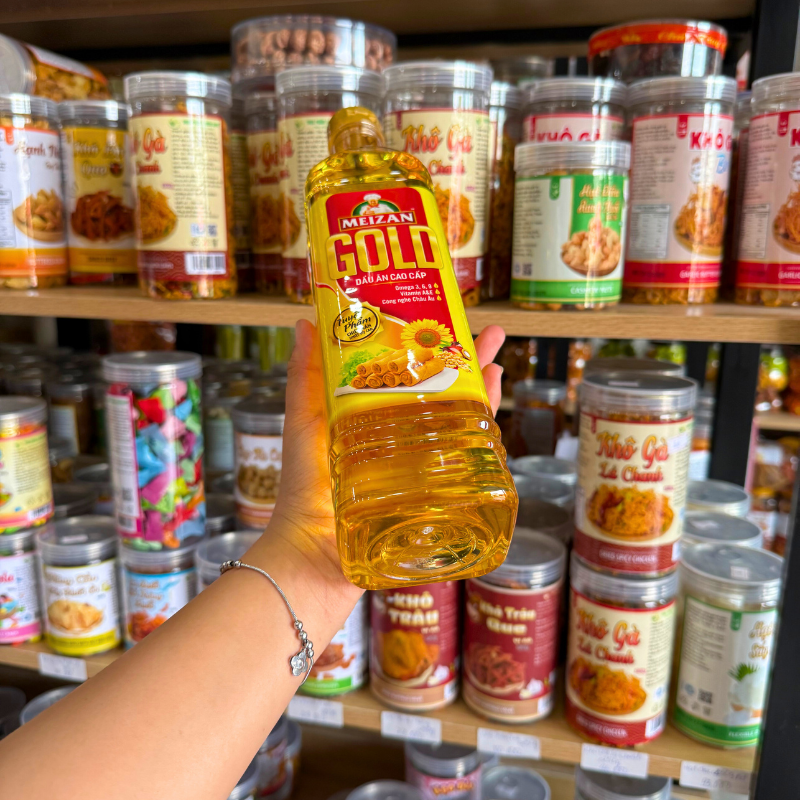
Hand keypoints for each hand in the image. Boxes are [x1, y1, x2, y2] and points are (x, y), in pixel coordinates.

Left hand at [266, 320, 506, 603]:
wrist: (315, 557)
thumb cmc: (303, 490)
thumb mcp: (304, 424)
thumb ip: (305, 378)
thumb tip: (304, 322)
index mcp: (369, 415)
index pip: (405, 370)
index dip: (425, 343)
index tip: (442, 315)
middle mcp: (398, 437)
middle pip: (440, 391)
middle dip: (467, 362)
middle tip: (494, 335)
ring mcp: (419, 466)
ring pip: (458, 422)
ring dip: (481, 394)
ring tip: (498, 366)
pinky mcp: (434, 495)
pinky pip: (464, 463)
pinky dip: (482, 440)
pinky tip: (494, 422)